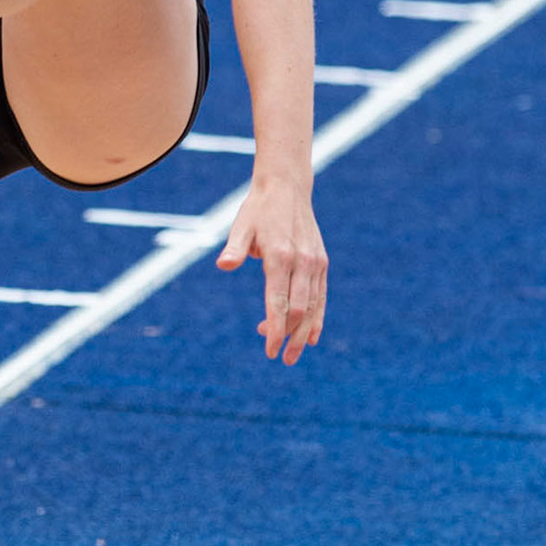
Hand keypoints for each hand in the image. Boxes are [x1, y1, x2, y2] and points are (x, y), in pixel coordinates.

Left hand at [216, 175, 327, 363]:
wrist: (287, 188)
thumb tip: (224, 265)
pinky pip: (322, 296)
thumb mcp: (241, 225)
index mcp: (280, 256)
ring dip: (303, 333)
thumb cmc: (258, 209)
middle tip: (280, 358)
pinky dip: (318, 318)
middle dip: (290, 337)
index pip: (279, 302)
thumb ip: (235, 247)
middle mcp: (302, 262)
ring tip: (292, 354)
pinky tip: (312, 336)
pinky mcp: (321, 263)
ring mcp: (315, 263)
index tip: (270, 351)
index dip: (276, 330)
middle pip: (299, 310)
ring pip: (313, 307)